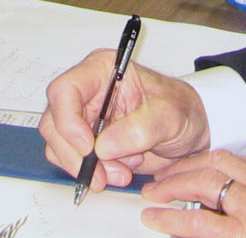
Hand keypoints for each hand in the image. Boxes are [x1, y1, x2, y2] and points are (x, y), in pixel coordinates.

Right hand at [38, 51, 210, 193]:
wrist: (191, 127)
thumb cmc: (181, 108)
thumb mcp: (169, 114)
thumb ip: (140, 128)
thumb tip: (103, 146)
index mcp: (102, 70)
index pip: (65, 90)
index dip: (68, 120)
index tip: (87, 147)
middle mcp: (87, 92)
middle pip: (55, 122)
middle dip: (75, 154)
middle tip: (101, 174)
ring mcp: (85, 118)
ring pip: (59, 145)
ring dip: (86, 167)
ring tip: (121, 173)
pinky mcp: (87, 142)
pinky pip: (73, 161)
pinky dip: (92, 172)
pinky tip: (120, 170)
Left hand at [142, 153, 245, 237]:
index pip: (239, 161)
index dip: (210, 163)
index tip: (194, 167)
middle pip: (215, 168)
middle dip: (184, 170)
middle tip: (162, 178)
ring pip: (204, 192)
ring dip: (173, 191)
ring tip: (152, 198)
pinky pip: (204, 229)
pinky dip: (179, 224)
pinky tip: (161, 223)